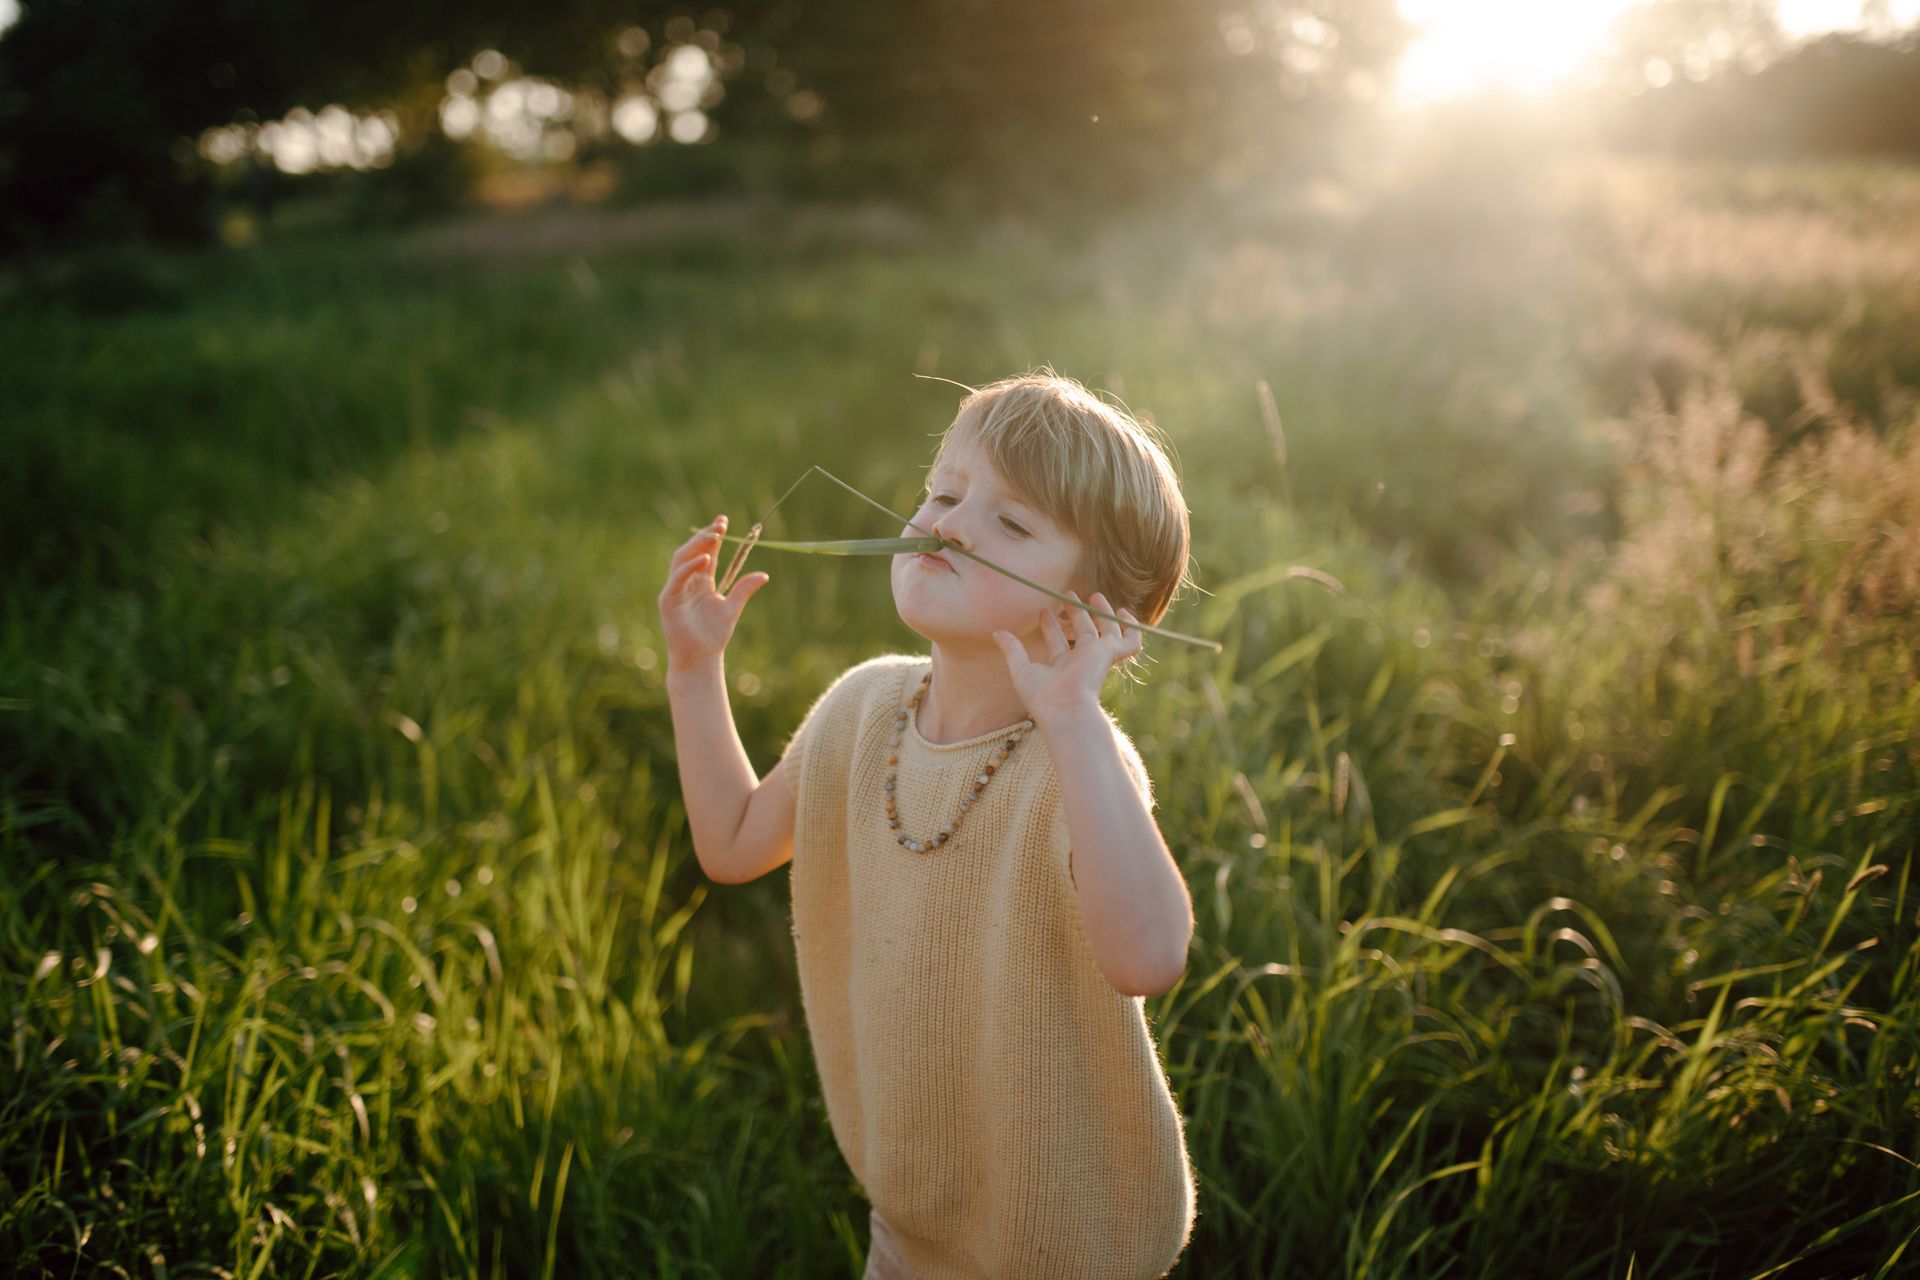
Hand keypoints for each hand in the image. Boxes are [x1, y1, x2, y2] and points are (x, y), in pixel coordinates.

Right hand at [658, 515, 769, 673]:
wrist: (701, 659)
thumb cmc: (714, 636)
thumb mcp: (733, 607)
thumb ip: (744, 589)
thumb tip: (764, 575)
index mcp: (700, 582)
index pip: (706, 552)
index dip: (713, 536)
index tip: (724, 520)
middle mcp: (686, 582)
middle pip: (692, 551)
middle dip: (705, 536)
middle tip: (721, 524)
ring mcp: (675, 590)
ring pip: (681, 560)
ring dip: (697, 545)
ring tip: (714, 535)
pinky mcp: (668, 601)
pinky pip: (677, 579)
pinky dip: (690, 567)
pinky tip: (706, 559)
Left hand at [991, 590, 1142, 726]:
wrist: (1064, 708)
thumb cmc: (1042, 696)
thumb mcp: (1021, 669)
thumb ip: (1013, 650)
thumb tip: (997, 633)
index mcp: (1062, 667)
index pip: (1058, 642)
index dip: (1051, 625)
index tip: (1043, 610)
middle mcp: (1081, 661)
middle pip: (1082, 633)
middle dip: (1077, 613)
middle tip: (1068, 595)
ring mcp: (1097, 657)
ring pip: (1105, 632)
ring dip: (1101, 613)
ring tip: (1095, 595)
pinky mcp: (1109, 654)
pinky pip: (1130, 642)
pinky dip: (1132, 629)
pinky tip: (1124, 613)